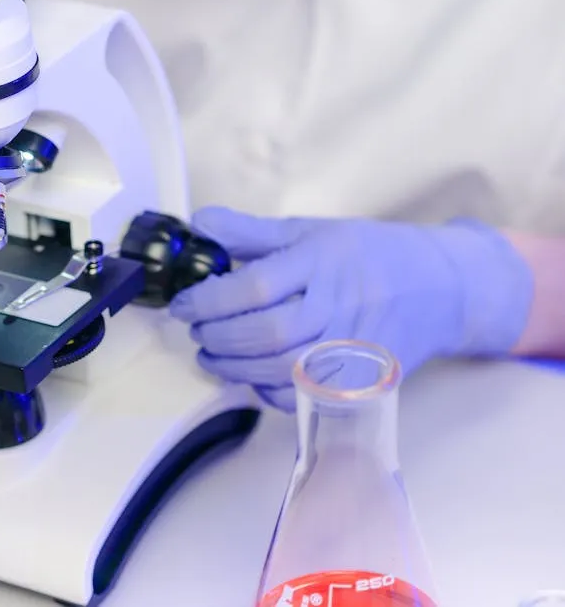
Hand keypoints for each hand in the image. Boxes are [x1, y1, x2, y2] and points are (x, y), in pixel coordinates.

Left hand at [169, 207, 532, 407]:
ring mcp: (350, 349)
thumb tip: (198, 223)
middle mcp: (338, 308)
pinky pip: (302, 397)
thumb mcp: (310, 231)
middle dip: (217, 336)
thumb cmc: (367, 254)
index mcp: (324, 263)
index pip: (255, 288)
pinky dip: (265, 391)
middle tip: (195, 329)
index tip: (182, 303)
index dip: (209, 300)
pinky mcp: (357, 380)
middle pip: (265, 333)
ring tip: (209, 353)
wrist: (438, 289)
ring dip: (231, 367)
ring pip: (280, 370)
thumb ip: (250, 232)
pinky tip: (247, 376)